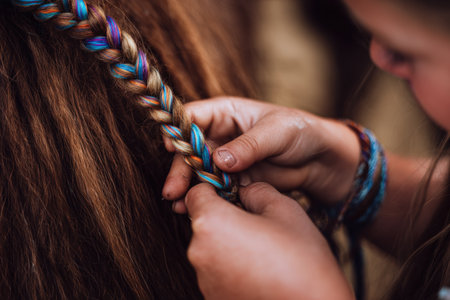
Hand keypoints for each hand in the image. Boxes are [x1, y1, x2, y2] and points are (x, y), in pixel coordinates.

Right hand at [162, 97, 359, 211]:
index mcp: (227, 114)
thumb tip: (219, 160)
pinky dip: (205, 198)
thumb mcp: (276, 132)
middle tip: (173, 189)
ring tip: (178, 204)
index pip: (194, 116)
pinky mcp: (234, 180)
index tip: (172, 146)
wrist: (320, 160)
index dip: (179, 129)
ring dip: (188, 187)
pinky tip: (192, 209)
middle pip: (191, 150)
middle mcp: (221, 136)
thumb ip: (247, 146)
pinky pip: (214, 189)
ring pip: (199, 172)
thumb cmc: (299, 132)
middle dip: (181, 168)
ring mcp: (226, 160)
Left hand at [185, 182, 354, 299]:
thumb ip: (257, 191)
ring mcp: (204, 279)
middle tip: (257, 223)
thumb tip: (245, 191)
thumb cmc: (301, 261)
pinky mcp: (213, 297)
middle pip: (204, 222)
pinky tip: (260, 270)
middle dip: (225, 217)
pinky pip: (218, 272)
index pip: (196, 193)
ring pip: (211, 248)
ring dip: (229, 243)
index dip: (214, 188)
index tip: (232, 193)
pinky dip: (232, 267)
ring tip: (263, 251)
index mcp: (212, 223)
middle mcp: (199, 252)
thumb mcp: (285, 209)